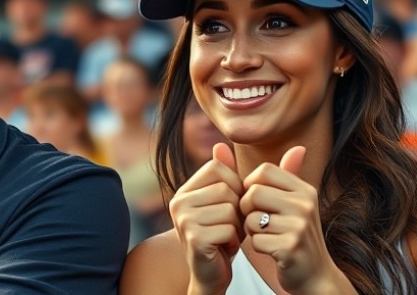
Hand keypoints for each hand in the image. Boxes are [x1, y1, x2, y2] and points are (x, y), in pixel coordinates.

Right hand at [170, 143, 243, 294]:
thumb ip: (228, 174)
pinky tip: (224, 247)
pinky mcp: (193, 237)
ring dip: (238, 226)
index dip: (235, 186)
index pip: (219, 167)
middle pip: (227, 188)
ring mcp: (183, 219)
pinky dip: (234, 240)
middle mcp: (178, 201)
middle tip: (229, 226)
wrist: (211, 273)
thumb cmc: (221, 235)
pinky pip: (229, 227)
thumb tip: (222, 144)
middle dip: (238, 209)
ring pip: (230, 208)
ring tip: (226, 236)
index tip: (232, 206)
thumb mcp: (226, 202)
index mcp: (185, 190)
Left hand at [239, 147, 352, 293]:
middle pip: (253, 192)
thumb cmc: (296, 235)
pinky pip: (255, 240)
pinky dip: (257, 246)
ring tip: (265, 235)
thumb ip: (288, 176)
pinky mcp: (290, 247)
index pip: (264, 170)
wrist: (315, 276)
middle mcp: (305, 204)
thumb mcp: (296, 203)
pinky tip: (270, 250)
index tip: (254, 200)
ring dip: (250, 230)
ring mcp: (299, 226)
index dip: (250, 184)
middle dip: (246, 208)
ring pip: (251, 218)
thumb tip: (298, 147)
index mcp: (304, 190)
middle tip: (255, 220)